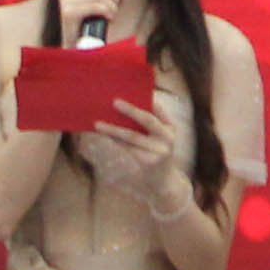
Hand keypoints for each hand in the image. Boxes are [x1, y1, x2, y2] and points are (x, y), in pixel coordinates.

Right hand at [56, 0, 126, 38]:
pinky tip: (110, 18)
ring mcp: (66, 1)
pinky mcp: (69, 13)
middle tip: (116, 7)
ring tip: (113, 15)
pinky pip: (96, 6)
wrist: (75, 49)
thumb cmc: (89, 29)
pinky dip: (108, 11)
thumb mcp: (102, 10)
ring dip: (112, 5)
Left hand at [80, 95, 196, 216]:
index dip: (147, 98)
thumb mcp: (157, 138)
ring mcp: (160, 150)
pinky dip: (115, 140)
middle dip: (130, 110)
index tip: (130, 88)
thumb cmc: (155, 154)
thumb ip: (146, 125)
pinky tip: (105, 134)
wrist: (164, 182)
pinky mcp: (149, 162)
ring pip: (133, 136)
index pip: (158, 108)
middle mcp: (169, 137)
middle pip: (147, 120)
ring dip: (114, 129)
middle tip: (115, 102)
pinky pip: (128, 148)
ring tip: (98, 123)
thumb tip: (118, 109)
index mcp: (171, 126)